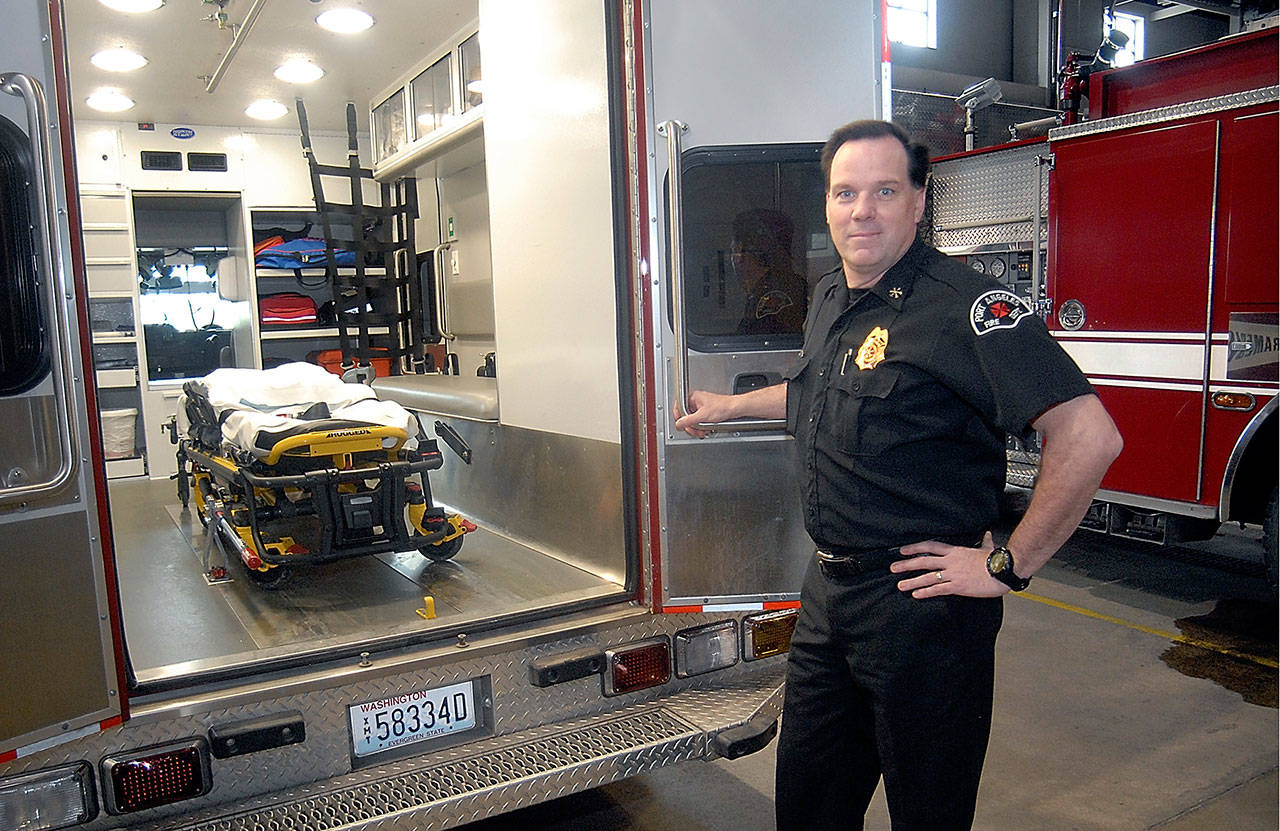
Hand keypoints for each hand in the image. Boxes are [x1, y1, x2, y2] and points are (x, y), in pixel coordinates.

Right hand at [673, 390, 735, 437]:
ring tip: (702, 431)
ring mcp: (701, 406)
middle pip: (686, 415)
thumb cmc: (723, 407)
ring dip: (696, 427)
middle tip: (694, 430)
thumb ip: (688, 420)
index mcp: (693, 397)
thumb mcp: (703, 416)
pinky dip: (701, 426)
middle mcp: (696, 401)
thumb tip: (679, 423)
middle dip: (690, 425)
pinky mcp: (706, 412)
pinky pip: (699, 420)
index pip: (679, 407)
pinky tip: (706, 429)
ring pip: (693, 419)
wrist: (735, 409)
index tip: (681, 424)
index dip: (679, 417)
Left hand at [889, 532, 1007, 598]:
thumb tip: (987, 534)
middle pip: (924, 561)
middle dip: (907, 565)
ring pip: (928, 577)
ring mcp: (954, 574)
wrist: (1004, 569)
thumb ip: (984, 541)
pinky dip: (926, 592)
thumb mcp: (988, 548)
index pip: (930, 547)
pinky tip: (916, 595)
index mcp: (955, 551)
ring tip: (900, 585)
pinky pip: (939, 589)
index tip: (902, 551)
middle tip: (893, 568)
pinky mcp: (959, 586)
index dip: (915, 548)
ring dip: (912, 581)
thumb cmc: (997, 560)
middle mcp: (951, 561)